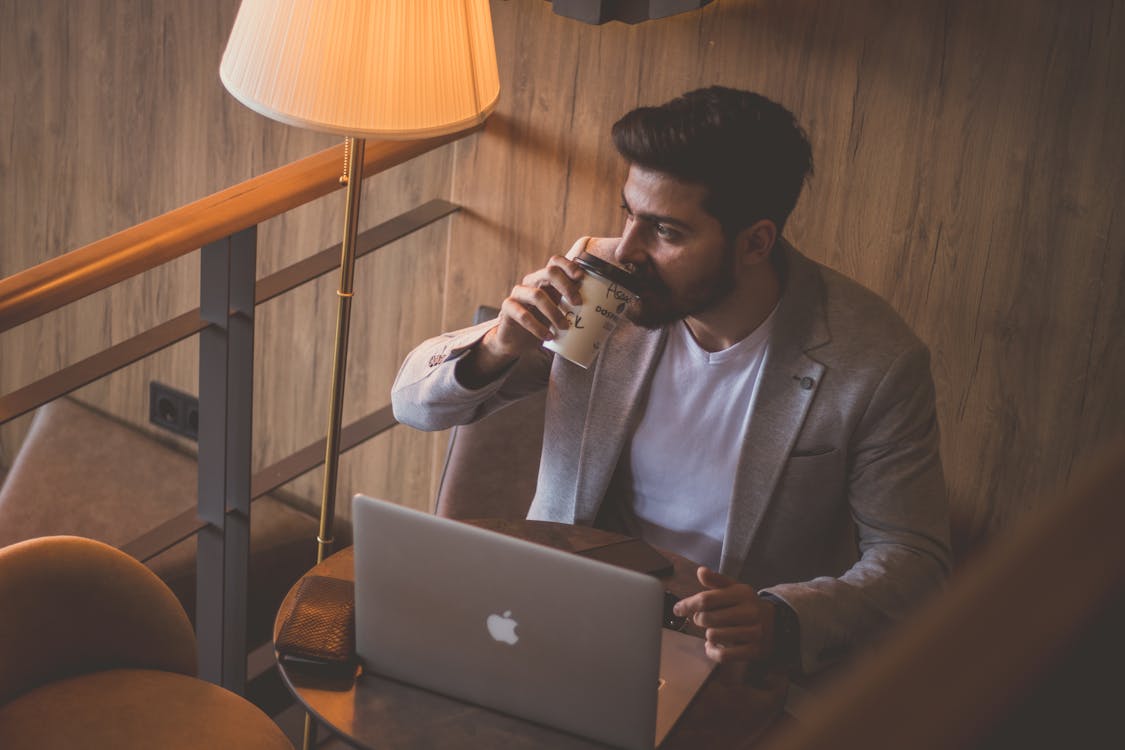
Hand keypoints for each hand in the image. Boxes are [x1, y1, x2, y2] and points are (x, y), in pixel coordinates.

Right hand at [459, 255, 585, 384]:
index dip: (569, 265)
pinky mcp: (508, 308)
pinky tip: (548, 336)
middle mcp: (531, 282)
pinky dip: (537, 327)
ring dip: (554, 312)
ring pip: (537, 295)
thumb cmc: (543, 323)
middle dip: (567, 287)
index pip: (555, 261)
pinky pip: (522, 315)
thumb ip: (572, 305)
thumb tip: (604, 310)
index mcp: (545, 280)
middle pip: (549, 272)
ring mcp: (518, 293)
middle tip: (578, 304)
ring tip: (564, 327)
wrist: (516, 341)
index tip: (582, 278)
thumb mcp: (559, 311)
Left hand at [673, 567, 775, 664]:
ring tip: (714, 631)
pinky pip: (723, 655)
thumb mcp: (734, 588)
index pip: (707, 599)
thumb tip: (700, 571)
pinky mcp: (753, 650)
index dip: (688, 604)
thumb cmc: (746, 605)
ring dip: (708, 635)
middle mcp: (749, 612)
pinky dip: (713, 651)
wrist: (775, 623)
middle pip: (707, 618)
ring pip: (713, 636)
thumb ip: (716, 580)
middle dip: (699, 620)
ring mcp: (753, 632)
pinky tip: (713, 646)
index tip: (677, 609)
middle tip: (704, 619)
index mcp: (742, 593)